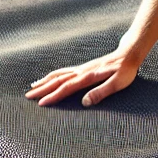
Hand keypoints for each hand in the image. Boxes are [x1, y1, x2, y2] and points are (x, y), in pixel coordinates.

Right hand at [25, 48, 140, 107]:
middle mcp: (81, 71)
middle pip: (58, 80)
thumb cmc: (126, 70)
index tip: (41, 103)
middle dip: (42, 89)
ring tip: (33, 87)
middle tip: (28, 96)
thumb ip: (101, 92)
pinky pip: (64, 72)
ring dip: (45, 81)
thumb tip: (85, 103)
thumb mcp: (118, 83)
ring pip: (59, 75)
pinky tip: (50, 78)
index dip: (53, 96)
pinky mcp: (83, 68)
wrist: (128, 54)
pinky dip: (53, 75)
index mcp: (88, 77)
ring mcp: (81, 68)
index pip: (67, 88)